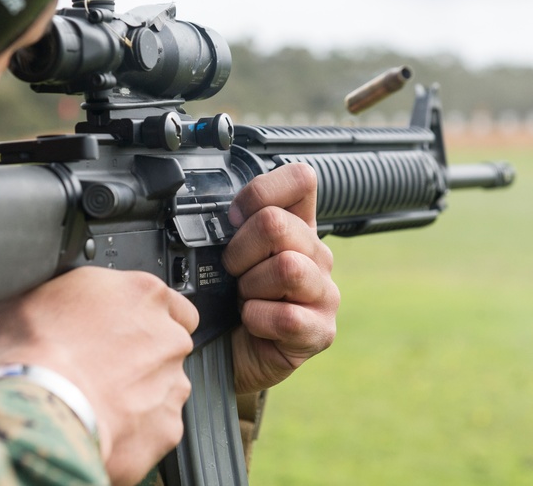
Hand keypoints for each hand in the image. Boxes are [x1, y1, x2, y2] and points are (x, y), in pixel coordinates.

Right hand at [0, 267, 198, 485]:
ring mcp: (172, 384)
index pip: (170, 302)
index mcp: (142, 294)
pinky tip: (102, 428)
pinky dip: (134, 432)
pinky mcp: (166, 428)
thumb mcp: (33, 293)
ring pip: (164, 389)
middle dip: (142, 359)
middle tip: (100, 369)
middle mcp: (168, 337)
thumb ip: (65, 291)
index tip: (124, 331)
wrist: (36, 410)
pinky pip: (154, 429)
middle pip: (168, 348)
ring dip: (139, 396)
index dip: (146, 319)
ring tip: (96, 403)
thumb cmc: (29, 351)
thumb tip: (51, 295)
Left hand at [223, 163, 339, 393]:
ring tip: (244, 299)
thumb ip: (230, 227)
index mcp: (298, 226)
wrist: (229, 353)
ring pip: (287, 267)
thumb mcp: (228, 255)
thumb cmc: (229, 300)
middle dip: (240, 250)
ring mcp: (324, 293)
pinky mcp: (320, 331)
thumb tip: (208, 209)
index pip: (300, 180)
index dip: (260, 192)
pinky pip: (286, 316)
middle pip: (277, 224)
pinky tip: (252, 323)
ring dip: (251, 286)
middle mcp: (317, 254)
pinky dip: (257, 320)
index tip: (235, 217)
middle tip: (232, 272)